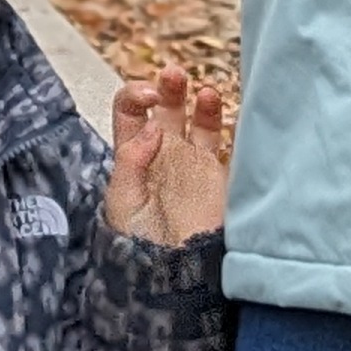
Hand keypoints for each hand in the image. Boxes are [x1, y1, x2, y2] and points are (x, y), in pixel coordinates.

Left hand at [103, 66, 230, 246]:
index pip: (131, 111)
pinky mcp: (220, 177)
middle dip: (169, 86)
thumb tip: (153, 126)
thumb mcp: (122, 200)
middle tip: (174, 76)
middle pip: (166, 107)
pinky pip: (227, 143)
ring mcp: (194, 163)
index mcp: (133, 155)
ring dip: (199, 100)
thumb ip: (132, 160)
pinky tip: (225, 112)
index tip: (149, 97)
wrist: (174, 274)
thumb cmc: (141, 243)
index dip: (137, 95)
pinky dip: (228, 124)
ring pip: (198, 120)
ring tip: (203, 92)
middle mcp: (164, 153)